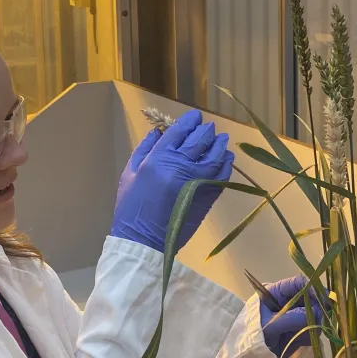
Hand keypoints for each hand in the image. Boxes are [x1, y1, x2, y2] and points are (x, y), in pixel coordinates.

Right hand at [111, 109, 234, 252]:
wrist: (143, 241)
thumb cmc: (131, 208)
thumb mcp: (129, 174)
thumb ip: (144, 150)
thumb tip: (158, 132)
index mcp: (158, 159)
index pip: (179, 131)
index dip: (190, 121)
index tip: (195, 117)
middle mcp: (180, 166)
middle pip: (200, 140)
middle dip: (206, 130)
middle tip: (208, 128)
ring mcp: (197, 181)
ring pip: (216, 155)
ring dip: (220, 144)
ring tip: (221, 140)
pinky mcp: (207, 197)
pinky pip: (222, 176)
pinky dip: (226, 165)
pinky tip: (226, 159)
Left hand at [260, 275, 324, 357]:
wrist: (248, 357)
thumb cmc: (252, 334)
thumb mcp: (268, 325)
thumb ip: (291, 317)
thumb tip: (316, 311)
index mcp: (277, 293)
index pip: (299, 283)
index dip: (313, 288)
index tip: (325, 299)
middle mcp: (289, 303)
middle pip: (312, 299)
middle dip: (317, 309)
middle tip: (319, 320)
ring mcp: (296, 318)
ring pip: (316, 316)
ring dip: (314, 325)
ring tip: (301, 334)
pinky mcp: (299, 332)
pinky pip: (313, 331)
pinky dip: (311, 336)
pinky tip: (301, 341)